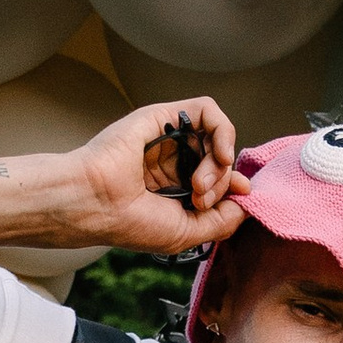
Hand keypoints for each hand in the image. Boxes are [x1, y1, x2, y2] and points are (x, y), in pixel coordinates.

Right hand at [61, 101, 247, 256]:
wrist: (96, 203)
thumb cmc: (130, 222)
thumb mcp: (188, 232)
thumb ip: (223, 219)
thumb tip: (246, 198)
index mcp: (174, 185)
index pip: (219, 177)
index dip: (232, 188)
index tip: (233, 201)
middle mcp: (173, 158)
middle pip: (220, 159)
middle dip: (220, 182)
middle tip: (200, 199)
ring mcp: (168, 136)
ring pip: (217, 137)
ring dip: (218, 165)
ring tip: (198, 185)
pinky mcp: (164, 116)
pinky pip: (208, 110)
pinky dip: (223, 131)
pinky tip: (219, 154)